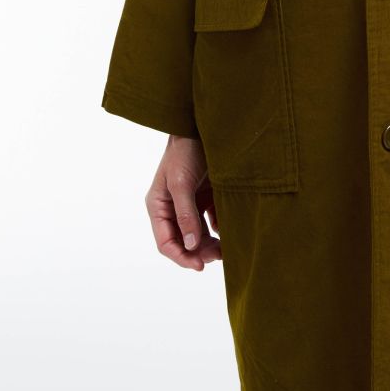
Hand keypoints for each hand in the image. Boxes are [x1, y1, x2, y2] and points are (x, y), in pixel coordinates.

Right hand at [145, 135, 222, 269]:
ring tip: (226, 249)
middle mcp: (173, 208)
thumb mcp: (182, 183)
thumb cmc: (185, 150)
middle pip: (184, 241)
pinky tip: (230, 230)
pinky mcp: (207, 196)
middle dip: (199, 252)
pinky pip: (213, 219)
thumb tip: (190, 246)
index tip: (200, 266)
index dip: (181, 257)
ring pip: (199, 233)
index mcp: (158, 206)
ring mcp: (191, 202)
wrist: (203, 125)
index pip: (166, 242)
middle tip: (219, 256)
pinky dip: (221, 228)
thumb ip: (185, 214)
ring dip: (211, 244)